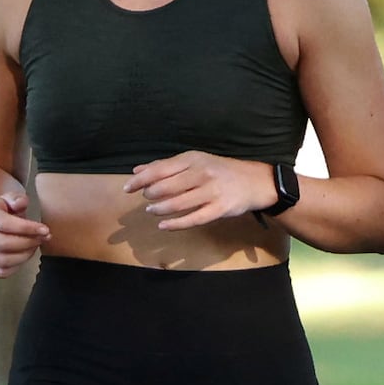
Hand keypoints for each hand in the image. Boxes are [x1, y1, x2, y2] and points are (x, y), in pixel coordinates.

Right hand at [0, 175, 50, 275]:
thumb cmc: (5, 211)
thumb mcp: (12, 199)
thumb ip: (17, 199)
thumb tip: (20, 203)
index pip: (4, 224)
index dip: (27, 228)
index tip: (46, 230)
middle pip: (3, 244)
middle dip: (27, 243)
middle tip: (42, 239)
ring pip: (3, 261)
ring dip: (24, 256)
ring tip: (34, 246)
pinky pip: (1, 272)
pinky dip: (17, 266)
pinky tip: (25, 256)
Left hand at [122, 148, 282, 232]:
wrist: (256, 182)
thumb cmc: (221, 171)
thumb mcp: (196, 161)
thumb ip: (166, 166)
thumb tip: (137, 171)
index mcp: (193, 159)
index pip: (160, 169)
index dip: (140, 180)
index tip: (127, 188)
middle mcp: (201, 173)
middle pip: (166, 187)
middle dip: (151, 195)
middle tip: (146, 200)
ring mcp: (211, 191)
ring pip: (177, 203)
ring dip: (160, 209)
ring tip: (152, 211)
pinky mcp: (219, 209)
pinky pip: (193, 219)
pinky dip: (175, 224)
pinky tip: (163, 225)